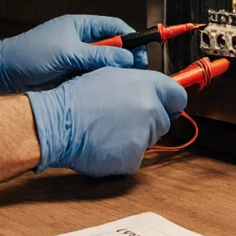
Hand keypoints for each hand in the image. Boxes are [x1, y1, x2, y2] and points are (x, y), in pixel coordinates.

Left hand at [0, 14, 149, 96]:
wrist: (1, 77)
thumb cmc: (27, 55)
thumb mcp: (65, 52)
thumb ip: (97, 54)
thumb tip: (126, 57)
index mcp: (80, 27)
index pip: (115, 28)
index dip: (131, 40)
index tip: (141, 54)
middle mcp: (81, 43)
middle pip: (115, 49)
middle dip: (127, 60)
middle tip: (136, 73)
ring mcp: (77, 63)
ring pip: (106, 68)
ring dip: (115, 75)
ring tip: (122, 85)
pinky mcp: (72, 80)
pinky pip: (95, 82)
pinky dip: (102, 87)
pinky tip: (107, 95)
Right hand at [26, 67, 187, 175]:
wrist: (57, 123)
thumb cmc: (76, 98)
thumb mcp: (109, 76)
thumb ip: (136, 83)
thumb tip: (149, 91)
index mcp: (145, 85)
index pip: (178, 96)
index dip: (171, 102)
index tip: (167, 106)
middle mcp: (149, 109)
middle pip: (163, 121)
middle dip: (147, 122)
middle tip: (120, 119)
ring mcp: (143, 136)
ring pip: (148, 140)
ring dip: (133, 138)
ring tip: (106, 130)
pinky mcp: (133, 159)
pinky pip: (134, 159)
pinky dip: (121, 156)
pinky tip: (103, 145)